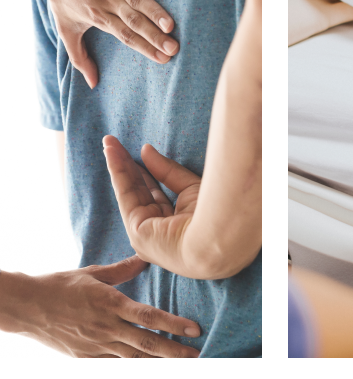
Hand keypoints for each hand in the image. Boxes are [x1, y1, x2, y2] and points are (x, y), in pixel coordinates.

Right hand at [16, 256, 200, 357]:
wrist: (26, 307)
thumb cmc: (58, 286)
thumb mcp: (91, 273)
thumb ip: (122, 270)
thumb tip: (145, 259)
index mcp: (110, 303)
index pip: (149, 316)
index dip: (174, 325)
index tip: (194, 330)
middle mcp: (106, 327)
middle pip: (147, 342)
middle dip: (174, 350)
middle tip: (196, 353)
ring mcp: (96, 345)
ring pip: (134, 357)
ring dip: (159, 361)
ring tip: (181, 363)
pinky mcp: (87, 357)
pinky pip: (116, 363)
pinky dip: (135, 365)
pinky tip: (151, 367)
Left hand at [19, 0, 178, 88]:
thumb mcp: (65, 26)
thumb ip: (79, 56)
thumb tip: (91, 84)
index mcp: (99, 16)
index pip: (125, 36)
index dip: (145, 48)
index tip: (164, 59)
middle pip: (134, 20)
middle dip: (154, 36)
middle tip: (174, 48)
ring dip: (153, 10)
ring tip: (170, 25)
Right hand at [102, 135, 202, 277]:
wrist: (218, 236)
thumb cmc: (214, 217)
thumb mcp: (191, 188)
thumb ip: (168, 172)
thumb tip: (146, 150)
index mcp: (175, 227)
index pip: (156, 196)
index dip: (147, 173)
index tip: (139, 153)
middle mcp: (159, 233)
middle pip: (140, 193)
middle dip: (127, 167)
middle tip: (116, 144)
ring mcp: (147, 235)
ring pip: (130, 192)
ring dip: (118, 166)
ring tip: (108, 142)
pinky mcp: (137, 232)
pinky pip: (125, 195)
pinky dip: (117, 171)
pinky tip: (111, 152)